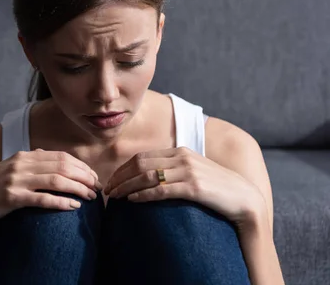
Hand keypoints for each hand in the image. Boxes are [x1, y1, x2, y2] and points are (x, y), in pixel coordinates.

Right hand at [0, 149, 102, 230]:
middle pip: (62, 166)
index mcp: (24, 156)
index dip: (81, 166)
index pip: (61, 157)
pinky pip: (42, 199)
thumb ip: (30, 161)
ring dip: (77, 188)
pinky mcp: (11, 197)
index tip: (94, 177)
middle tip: (98, 187)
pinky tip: (74, 206)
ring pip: (56, 180)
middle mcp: (21, 164)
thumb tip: (48, 154)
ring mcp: (15, 180)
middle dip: (84, 176)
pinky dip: (61, 202)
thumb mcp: (11, 168)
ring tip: (90, 197)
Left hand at [103, 147, 264, 225]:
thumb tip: (150, 176)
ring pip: (147, 176)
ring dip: (126, 186)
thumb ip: (174, 169)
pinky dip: (143, 195)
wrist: (245, 200)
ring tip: (114, 197)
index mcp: (180, 151)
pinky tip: (132, 201)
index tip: (112, 180)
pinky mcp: (194, 187)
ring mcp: (188, 171)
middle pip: (140, 164)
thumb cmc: (217, 188)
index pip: (143, 156)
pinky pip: (161, 190)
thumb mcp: (194, 171)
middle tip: (107, 190)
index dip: (124, 169)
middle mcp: (182, 157)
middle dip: (120, 177)